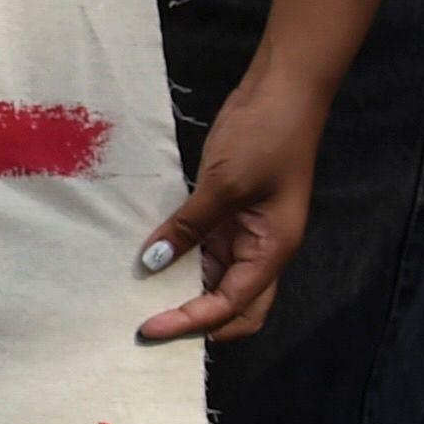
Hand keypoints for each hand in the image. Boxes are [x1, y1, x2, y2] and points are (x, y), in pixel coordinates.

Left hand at [139, 69, 321, 342]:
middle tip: (150, 329)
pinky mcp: (230, 214)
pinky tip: (150, 264)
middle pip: (235, 308)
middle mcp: (263, 249)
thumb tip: (153, 263)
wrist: (282, 93)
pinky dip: (182, 262)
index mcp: (273, 250)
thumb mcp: (222, 184)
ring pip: (218, 281)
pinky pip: (206, 250)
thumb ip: (188, 227)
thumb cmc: (264, 137)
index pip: (232, 306)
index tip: (148, 330)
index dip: (192, 323)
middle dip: (197, 323)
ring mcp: (247, 232)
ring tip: (141, 303)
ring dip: (186, 295)